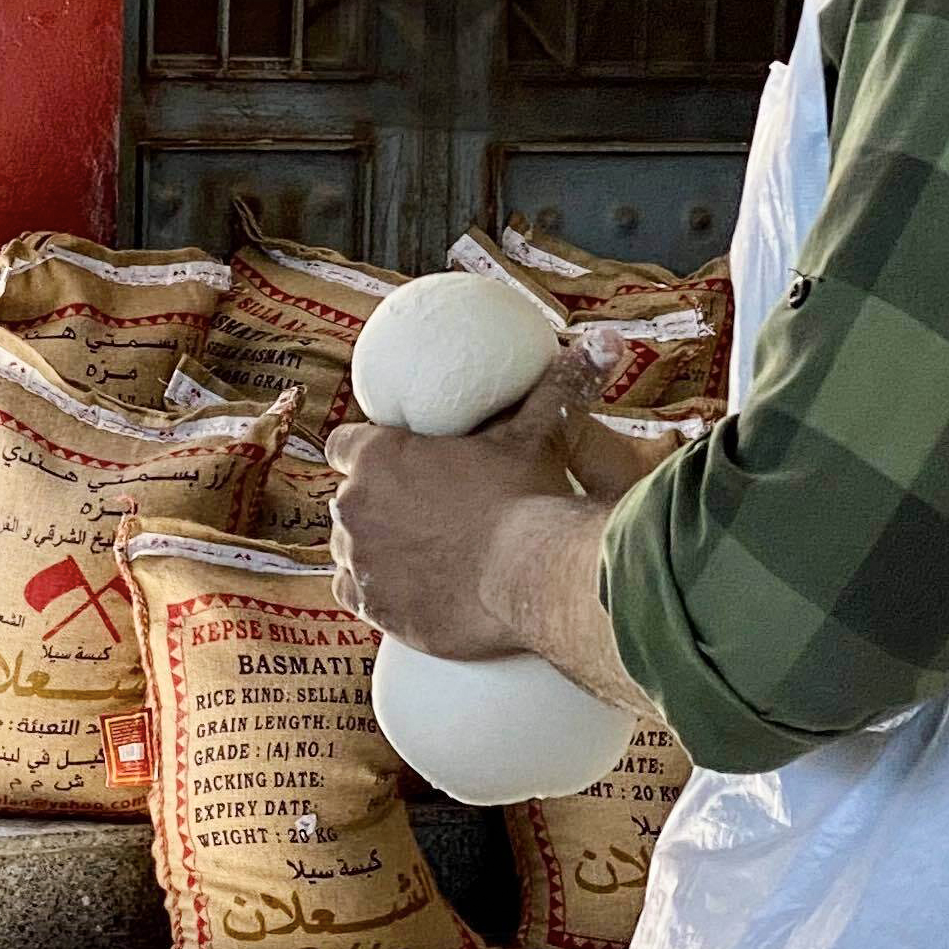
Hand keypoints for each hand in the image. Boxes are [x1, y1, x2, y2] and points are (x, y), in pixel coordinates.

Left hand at [328, 344, 658, 659]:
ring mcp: (360, 561)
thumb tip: (604, 341)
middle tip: (419, 511)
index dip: (366, 452)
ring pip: (350, 549)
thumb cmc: (527, 499)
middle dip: (376, 503)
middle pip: (350, 498)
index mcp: (377, 455)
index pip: (343, 444)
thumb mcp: (538, 433)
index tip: (395, 462)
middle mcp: (354, 506)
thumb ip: (560, 386)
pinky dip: (375, 592)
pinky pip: (355, 595)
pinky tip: (402, 588)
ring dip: (374, 548)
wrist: (532, 578)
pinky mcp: (373, 607)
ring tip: (416, 551)